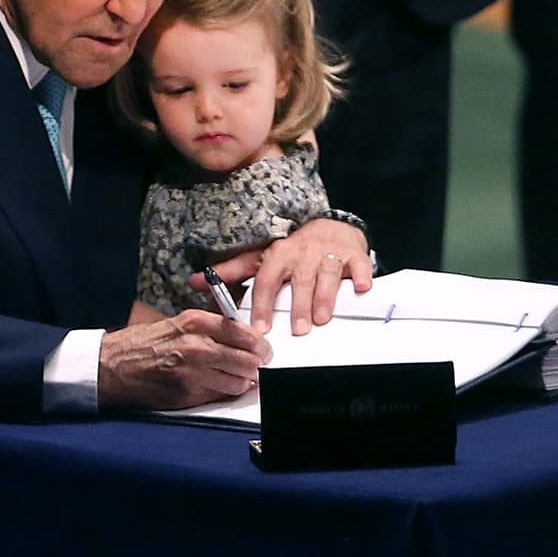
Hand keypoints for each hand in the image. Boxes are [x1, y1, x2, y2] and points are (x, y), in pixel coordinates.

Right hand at [97, 310, 271, 409]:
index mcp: (196, 322)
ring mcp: (192, 373)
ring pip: (239, 382)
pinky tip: (221, 386)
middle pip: (247, 360)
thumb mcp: (178, 323)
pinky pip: (220, 396)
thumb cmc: (144, 343)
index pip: (244, 333)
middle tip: (259, 366)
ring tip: (241, 378)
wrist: (112, 365)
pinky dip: (225, 393)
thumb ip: (210, 328)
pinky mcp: (187, 395)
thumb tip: (244, 337)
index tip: (264, 349)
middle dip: (258, 365)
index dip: (260, 344)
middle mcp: (197, 346)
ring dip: (244, 382)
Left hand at [199, 219, 371, 335]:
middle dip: (298, 304)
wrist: (330, 226)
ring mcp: (330, 252)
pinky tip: (362, 288)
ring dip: (326, 296)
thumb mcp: (262, 257)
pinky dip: (362, 276)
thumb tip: (195, 281)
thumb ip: (232, 271)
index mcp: (279, 254)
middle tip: (298, 330)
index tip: (259, 328)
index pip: (267, 278)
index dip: (262, 303)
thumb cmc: (293, 249)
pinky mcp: (354, 254)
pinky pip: (360, 265)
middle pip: (299, 279)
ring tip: (322, 319)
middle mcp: (303, 252)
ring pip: (328, 273)